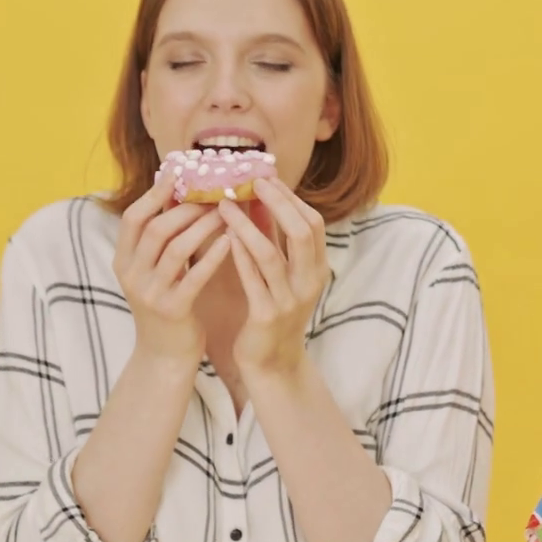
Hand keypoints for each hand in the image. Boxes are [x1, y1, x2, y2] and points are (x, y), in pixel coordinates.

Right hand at [113, 165, 231, 363]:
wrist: (164, 357)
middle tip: (214, 194)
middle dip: (186, 208)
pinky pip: (195, 277)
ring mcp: (150, 294)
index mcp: (124, 261)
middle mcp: (132, 275)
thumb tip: (178, 195)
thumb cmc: (167, 307)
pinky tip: (232, 241)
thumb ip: (161, 240)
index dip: (155, 194)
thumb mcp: (154, 272)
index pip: (133, 218)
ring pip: (176, 249)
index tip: (179, 174)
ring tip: (225, 213)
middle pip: (156, 228)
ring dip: (202, 226)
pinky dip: (213, 256)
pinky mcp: (173, 311)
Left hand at [223, 177, 329, 373]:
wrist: (272, 364)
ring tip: (224, 205)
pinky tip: (224, 238)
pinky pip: (253, 279)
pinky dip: (239, 255)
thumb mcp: (279, 273)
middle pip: (302, 231)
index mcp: (317, 269)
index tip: (266, 177)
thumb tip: (260, 197)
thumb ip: (272, 238)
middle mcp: (310, 282)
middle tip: (251, 182)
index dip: (290, 198)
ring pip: (271, 253)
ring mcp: (290, 300)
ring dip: (247, 225)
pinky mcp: (267, 315)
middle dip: (277, 202)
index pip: (312, 222)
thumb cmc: (272, 312)